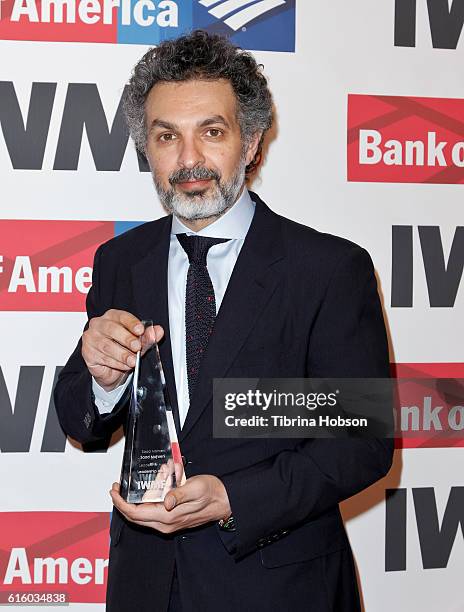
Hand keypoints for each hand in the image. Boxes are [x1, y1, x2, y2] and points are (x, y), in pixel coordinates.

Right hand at [82, 309, 163, 390]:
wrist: (110, 370)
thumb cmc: (123, 350)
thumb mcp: (138, 343)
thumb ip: (147, 337)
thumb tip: (158, 331)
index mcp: (112, 316)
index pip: (121, 316)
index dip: (131, 323)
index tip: (140, 330)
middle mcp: (99, 325)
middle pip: (112, 329)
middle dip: (126, 339)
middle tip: (137, 347)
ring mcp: (91, 338)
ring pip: (107, 345)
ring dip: (122, 354)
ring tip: (133, 361)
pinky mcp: (87, 353)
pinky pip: (103, 357)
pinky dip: (116, 363)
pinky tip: (124, 365)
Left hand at [110, 475, 231, 533]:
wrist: (224, 502)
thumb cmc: (212, 493)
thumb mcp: (195, 488)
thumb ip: (179, 494)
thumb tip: (165, 501)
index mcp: (168, 517)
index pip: (135, 513)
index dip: (120, 503)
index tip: (114, 491)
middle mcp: (165, 524)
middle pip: (135, 516)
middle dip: (123, 502)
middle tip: (118, 487)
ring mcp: (168, 524)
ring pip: (143, 513)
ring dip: (141, 496)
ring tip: (152, 476)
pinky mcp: (172, 520)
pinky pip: (153, 511)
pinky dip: (150, 498)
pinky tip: (159, 483)